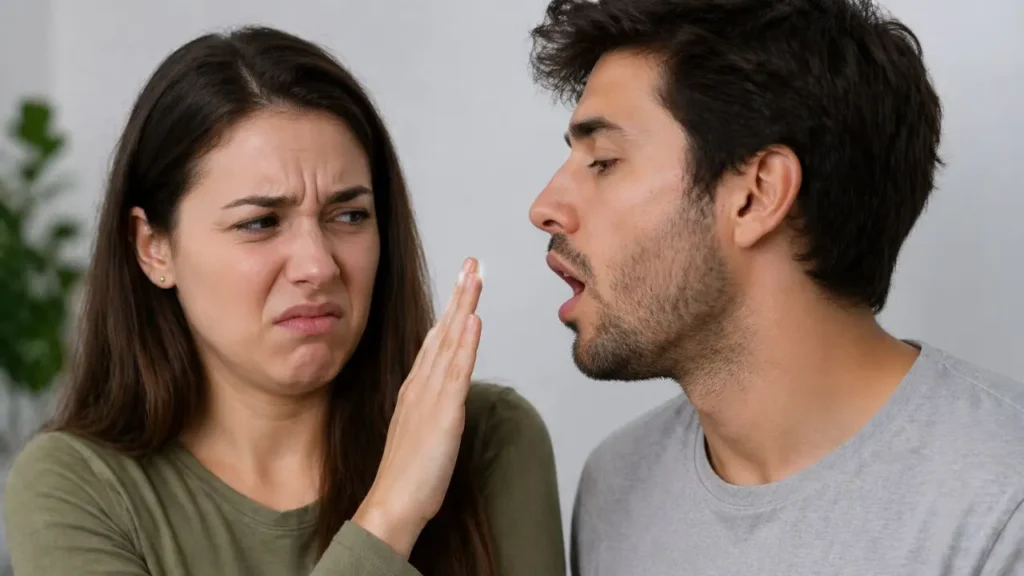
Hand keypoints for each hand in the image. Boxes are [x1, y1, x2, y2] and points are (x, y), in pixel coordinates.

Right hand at [353, 257, 482, 556]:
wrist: (391, 504)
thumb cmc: (408, 476)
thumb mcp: (421, 433)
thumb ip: (430, 409)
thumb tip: (443, 395)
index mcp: (416, 390)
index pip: (436, 340)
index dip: (450, 310)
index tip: (462, 283)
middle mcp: (421, 386)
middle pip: (442, 331)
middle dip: (458, 295)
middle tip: (471, 263)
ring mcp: (430, 397)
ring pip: (449, 342)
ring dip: (463, 306)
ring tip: (474, 276)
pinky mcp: (443, 413)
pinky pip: (455, 372)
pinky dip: (464, 344)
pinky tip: (472, 320)